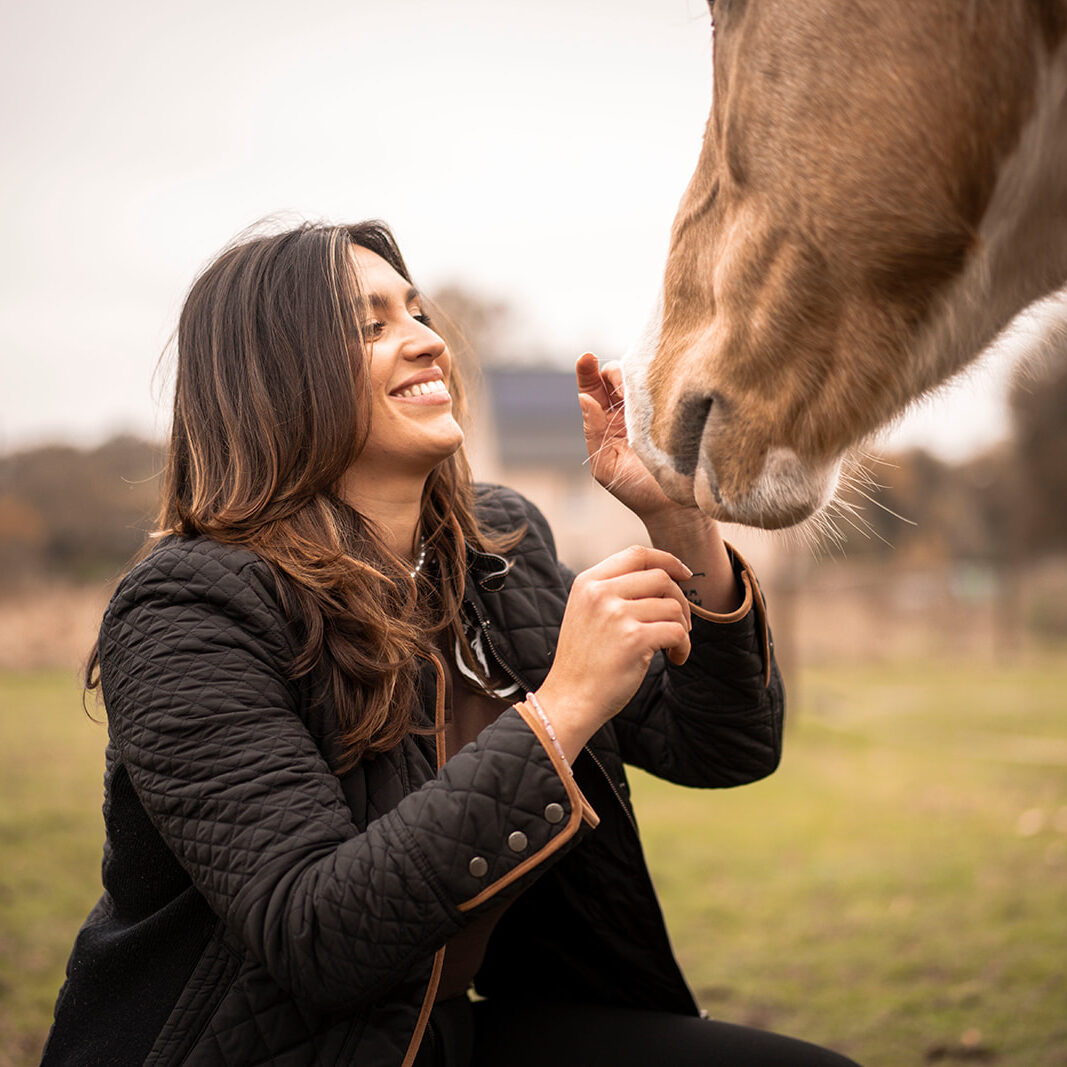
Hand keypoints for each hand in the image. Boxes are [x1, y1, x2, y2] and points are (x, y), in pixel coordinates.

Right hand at [533, 546, 692, 760]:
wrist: (569, 699)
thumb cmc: (583, 661)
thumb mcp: (586, 613)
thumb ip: (613, 591)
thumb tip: (662, 578)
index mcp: (588, 582)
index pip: (636, 554)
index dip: (667, 560)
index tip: (685, 574)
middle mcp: (601, 593)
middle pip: (661, 578)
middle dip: (680, 600)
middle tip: (680, 624)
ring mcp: (616, 615)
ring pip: (673, 606)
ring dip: (683, 627)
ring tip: (673, 646)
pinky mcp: (634, 639)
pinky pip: (677, 632)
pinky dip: (684, 646)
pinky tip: (675, 658)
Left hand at [577, 351, 689, 522]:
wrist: (673, 505)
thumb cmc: (635, 489)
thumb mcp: (605, 465)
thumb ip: (593, 432)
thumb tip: (584, 398)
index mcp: (604, 421)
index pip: (591, 388)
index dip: (587, 370)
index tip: (586, 358)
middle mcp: (625, 410)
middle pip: (614, 375)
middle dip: (613, 373)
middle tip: (621, 390)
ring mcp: (651, 407)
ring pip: (640, 376)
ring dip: (635, 376)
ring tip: (634, 393)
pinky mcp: (673, 409)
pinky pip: (665, 386)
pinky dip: (659, 380)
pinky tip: (658, 388)